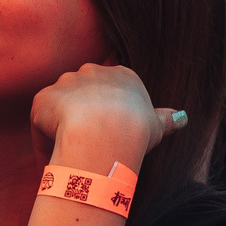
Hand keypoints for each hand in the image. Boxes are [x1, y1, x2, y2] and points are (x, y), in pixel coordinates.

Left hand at [29, 62, 176, 172]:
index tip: (109, 130)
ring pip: (61, 103)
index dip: (108, 110)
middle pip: (84, 91)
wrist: (105, 132)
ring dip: (62, 124)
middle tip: (88, 141)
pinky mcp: (44, 98)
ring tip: (70, 151)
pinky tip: (55, 155)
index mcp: (120, 75)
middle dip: (83, 112)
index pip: (111, 88)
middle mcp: (92, 71)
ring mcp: (66, 82)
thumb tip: (183, 118)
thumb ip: (166, 119)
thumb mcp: (156, 124)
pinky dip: (45, 136)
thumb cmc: (135, 129)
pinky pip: (42, 118)